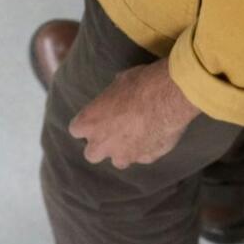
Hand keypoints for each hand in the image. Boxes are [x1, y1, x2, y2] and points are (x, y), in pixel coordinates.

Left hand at [68, 59, 197, 168]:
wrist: (167, 98)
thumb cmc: (139, 84)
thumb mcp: (119, 83)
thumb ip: (112, 99)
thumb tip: (116, 98)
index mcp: (90, 122)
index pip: (76, 130)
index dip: (85, 125)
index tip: (93, 119)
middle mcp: (103, 143)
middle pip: (91, 154)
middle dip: (100, 146)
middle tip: (111, 133)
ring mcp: (125, 155)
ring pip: (118, 161)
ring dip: (123, 151)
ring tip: (134, 136)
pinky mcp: (146, 159)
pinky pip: (142, 157)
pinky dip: (145, 150)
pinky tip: (153, 135)